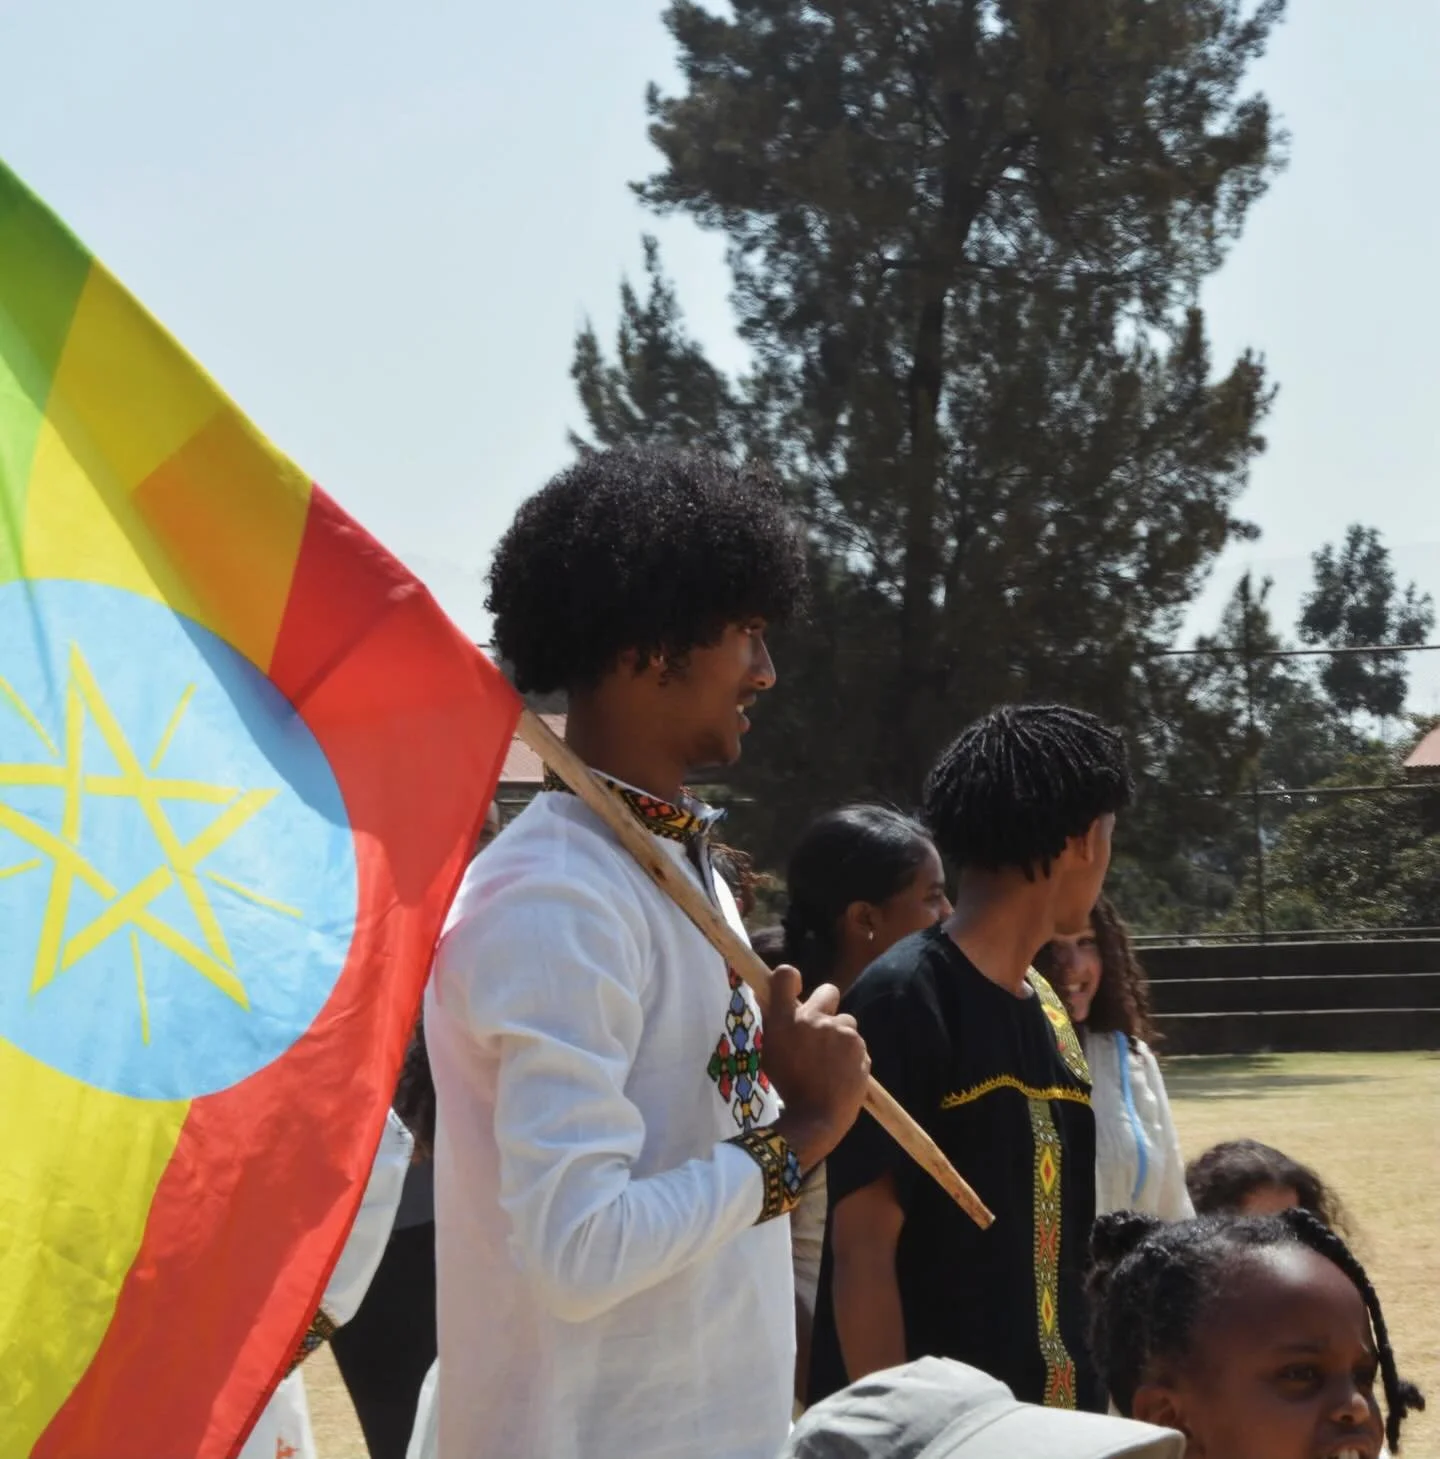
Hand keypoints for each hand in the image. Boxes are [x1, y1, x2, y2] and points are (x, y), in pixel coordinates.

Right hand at [762, 965, 870, 1170]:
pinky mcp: (858, 1046)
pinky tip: (842, 1073)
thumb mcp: (770, 1053)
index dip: (792, 979)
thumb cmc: (788, 1088)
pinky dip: (852, 1055)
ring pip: (846, 1022)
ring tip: (832, 1062)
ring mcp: (839, 1031)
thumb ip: (775, 1024)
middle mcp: (812, 1018)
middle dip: (827, 1004)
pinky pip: (856, 1043)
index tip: (795, 988)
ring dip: (841, 1036)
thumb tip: (773, 1003)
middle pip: (828, 991)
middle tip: (823, 1027)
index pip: (786, 975)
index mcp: (785, 1019)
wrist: (815, 1118)